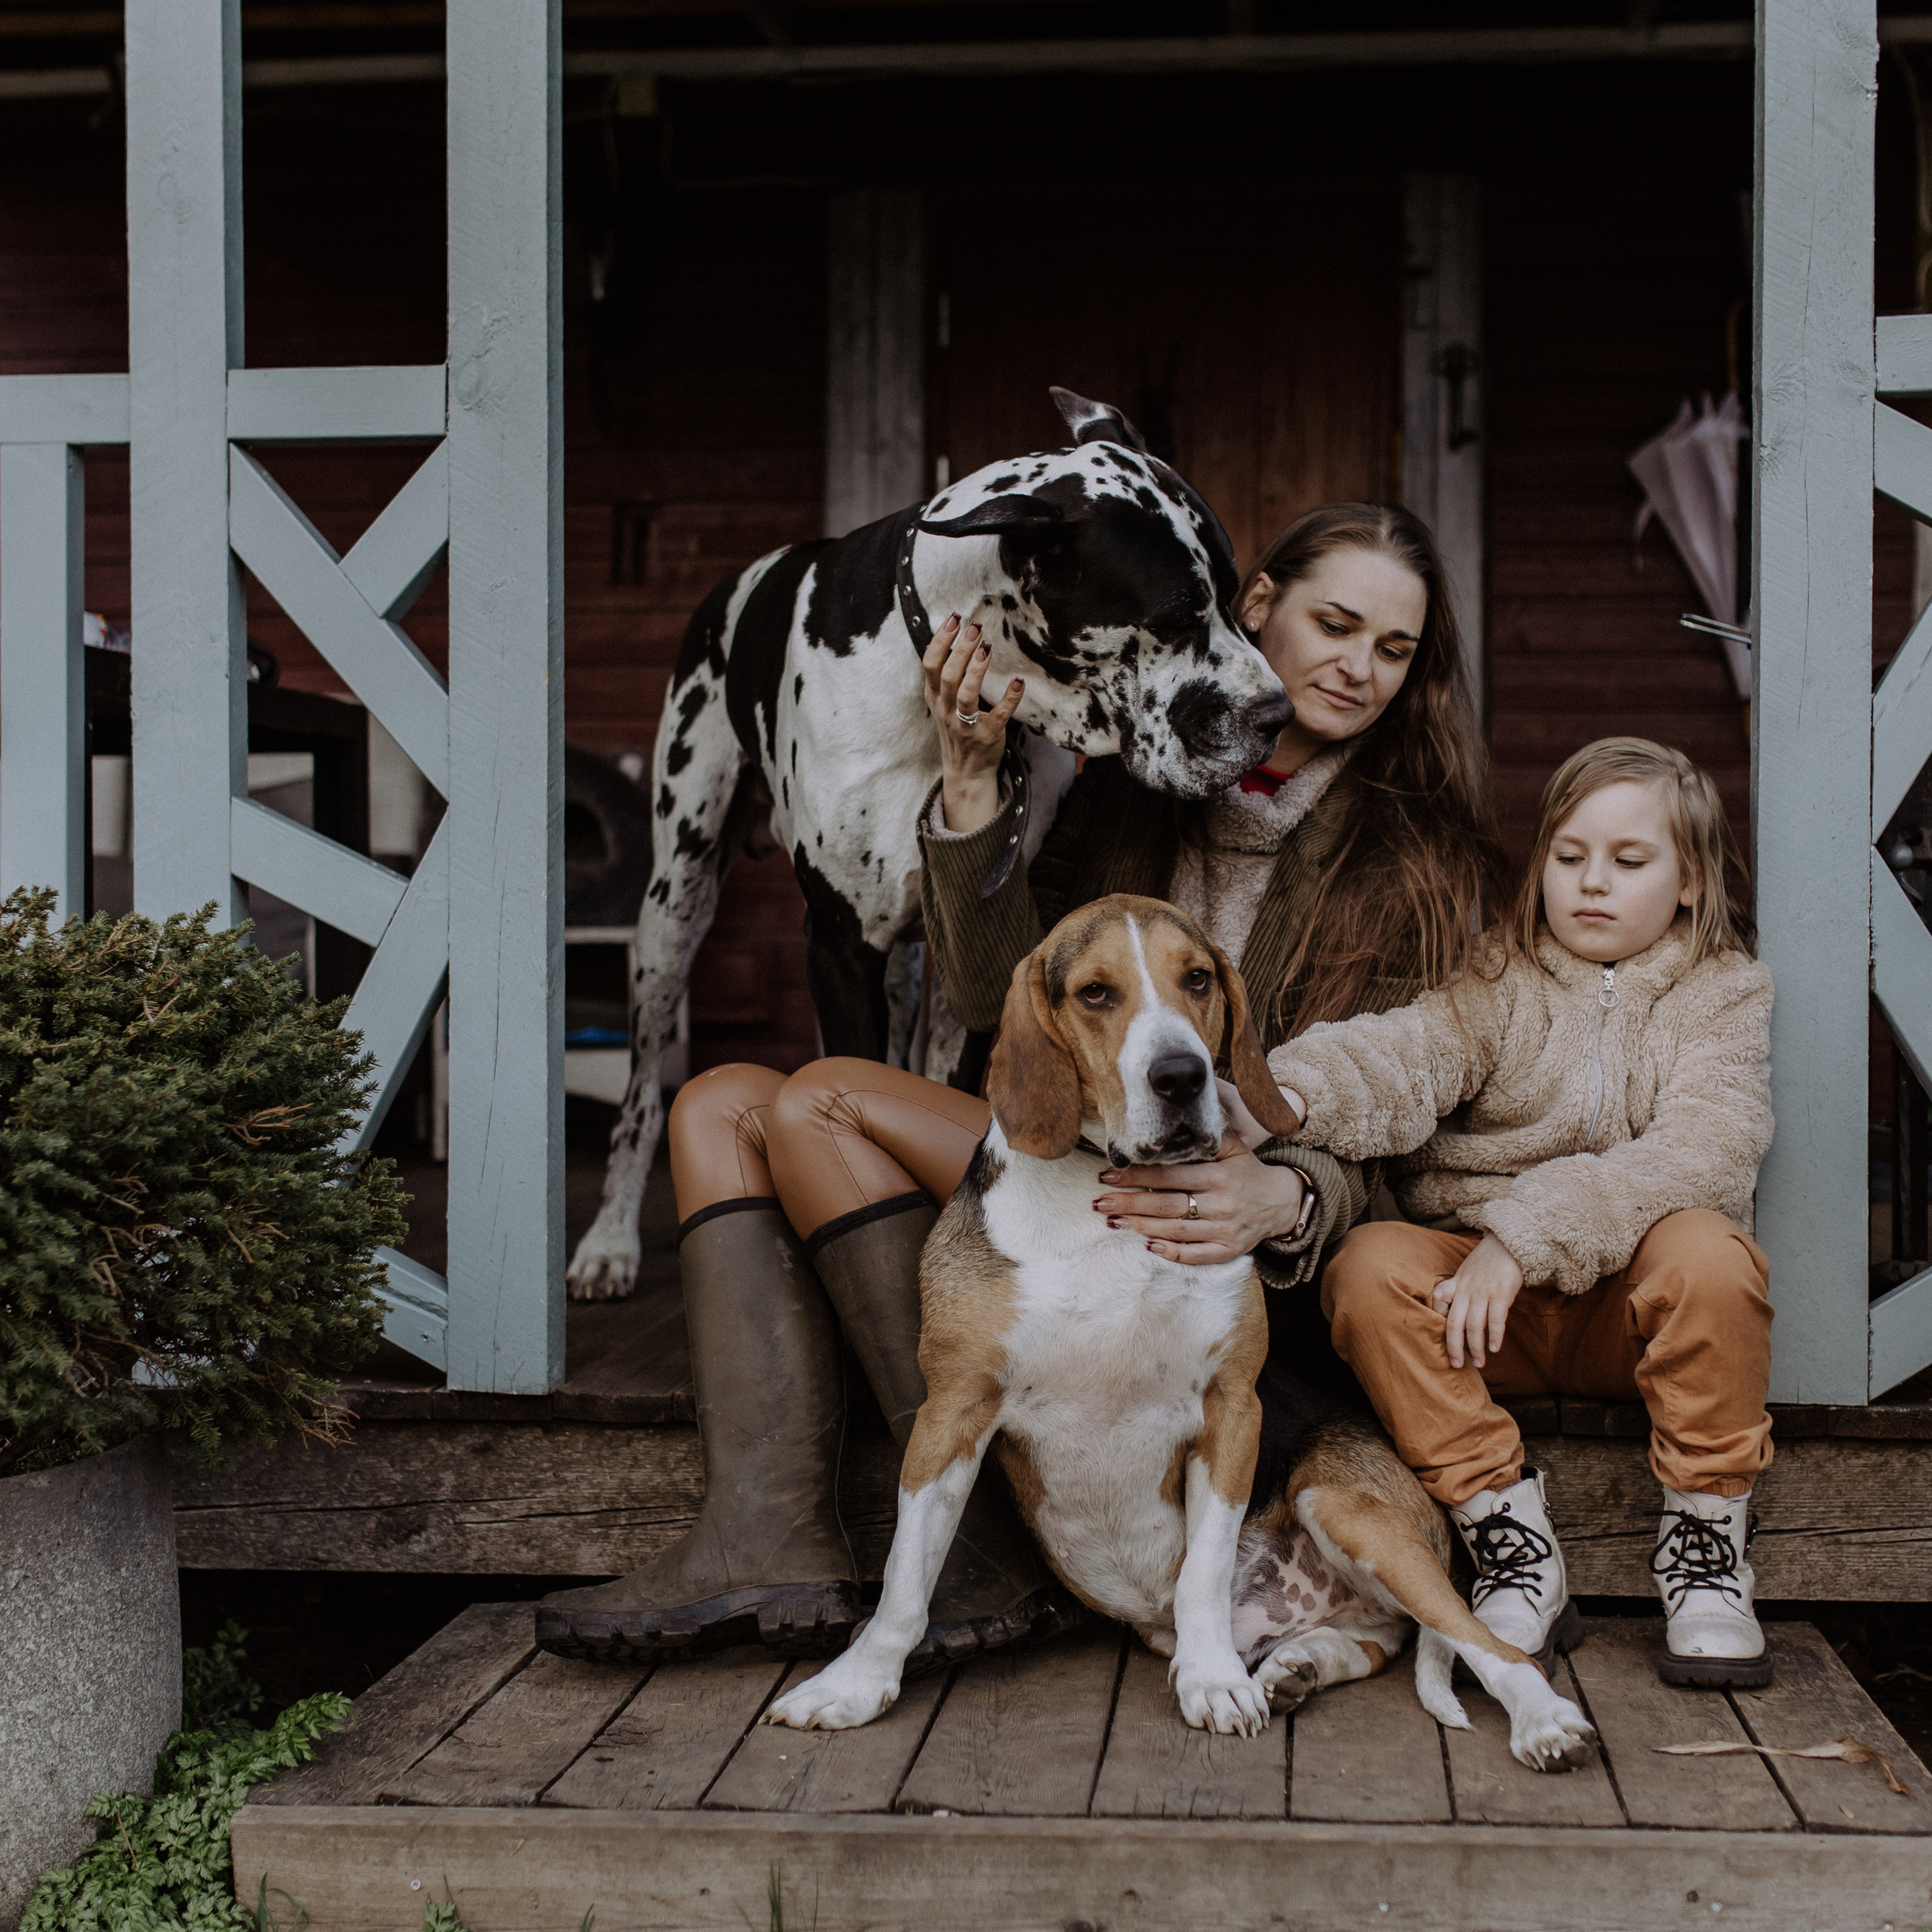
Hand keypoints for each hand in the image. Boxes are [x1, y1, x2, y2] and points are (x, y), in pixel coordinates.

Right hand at [922, 614, 1023, 836]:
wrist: (967, 772)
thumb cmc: (957, 729)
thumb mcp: (942, 703)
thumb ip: (945, 676)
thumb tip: (956, 637)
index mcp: (935, 698)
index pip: (930, 664)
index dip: (940, 640)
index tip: (954, 619)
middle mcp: (946, 710)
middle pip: (948, 675)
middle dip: (961, 648)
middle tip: (975, 627)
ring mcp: (965, 725)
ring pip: (966, 694)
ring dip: (977, 669)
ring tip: (987, 647)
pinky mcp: (988, 735)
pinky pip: (999, 715)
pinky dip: (1009, 698)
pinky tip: (1017, 682)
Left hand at [1093, 1146, 1303, 1265]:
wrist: (1280, 1202)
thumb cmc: (1246, 1170)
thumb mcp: (1233, 1146)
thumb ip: (1204, 1138)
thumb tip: (1169, 1127)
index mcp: (1218, 1175)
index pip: (1169, 1176)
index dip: (1136, 1175)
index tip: (1108, 1174)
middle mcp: (1221, 1203)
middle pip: (1166, 1205)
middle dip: (1129, 1203)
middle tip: (1100, 1201)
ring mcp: (1225, 1230)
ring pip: (1176, 1230)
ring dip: (1140, 1227)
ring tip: (1113, 1220)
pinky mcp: (1229, 1251)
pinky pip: (1196, 1255)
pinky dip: (1172, 1252)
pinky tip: (1148, 1245)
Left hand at [1430, 1233, 1523, 1369]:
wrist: (1511, 1241)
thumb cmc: (1490, 1259)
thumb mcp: (1468, 1270)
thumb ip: (1461, 1287)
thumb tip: (1458, 1310)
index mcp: (1457, 1281)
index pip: (1438, 1300)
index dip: (1436, 1318)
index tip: (1440, 1337)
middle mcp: (1467, 1288)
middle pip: (1454, 1322)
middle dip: (1454, 1347)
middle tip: (1456, 1365)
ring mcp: (1484, 1291)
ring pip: (1475, 1325)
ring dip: (1476, 1347)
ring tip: (1479, 1363)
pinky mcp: (1502, 1293)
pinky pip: (1496, 1319)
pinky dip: (1495, 1336)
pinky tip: (1494, 1349)